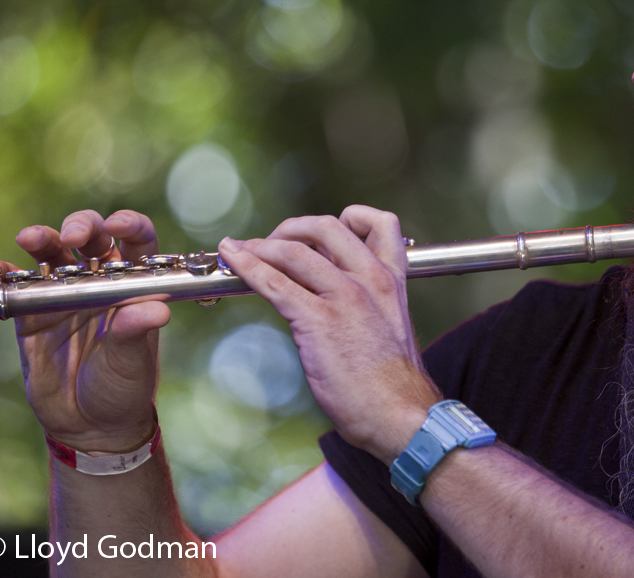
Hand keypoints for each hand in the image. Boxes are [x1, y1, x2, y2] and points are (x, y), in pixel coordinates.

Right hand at [0, 210, 170, 452]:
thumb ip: (136, 334)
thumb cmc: (124, 386)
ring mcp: (64, 294)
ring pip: (52, 253)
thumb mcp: (133, 362)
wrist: (91, 425)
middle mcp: (100, 281)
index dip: (130, 225)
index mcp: (134, 286)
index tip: (119, 226)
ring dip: (41, 238)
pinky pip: (16, 285)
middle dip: (82, 226)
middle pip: (91, 237)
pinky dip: (5, 273)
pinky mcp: (32, 313)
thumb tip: (156, 310)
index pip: (137, 242)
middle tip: (73, 238)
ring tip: (31, 238)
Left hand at [217, 205, 440, 463]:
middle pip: (326, 226)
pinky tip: (233, 261)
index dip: (350, 217)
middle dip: (291, 229)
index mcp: (391, 280)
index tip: (322, 236)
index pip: (381, 223)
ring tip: (240, 251)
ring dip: (260, 246)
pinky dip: (247, 266)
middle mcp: (370, 279)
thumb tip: (333, 299)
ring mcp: (344, 297)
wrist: (400, 416)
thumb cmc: (393, 384)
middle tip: (272, 244)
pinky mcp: (318, 320)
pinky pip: (275, 282)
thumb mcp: (389, 328)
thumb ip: (368, 304)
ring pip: (294, 250)